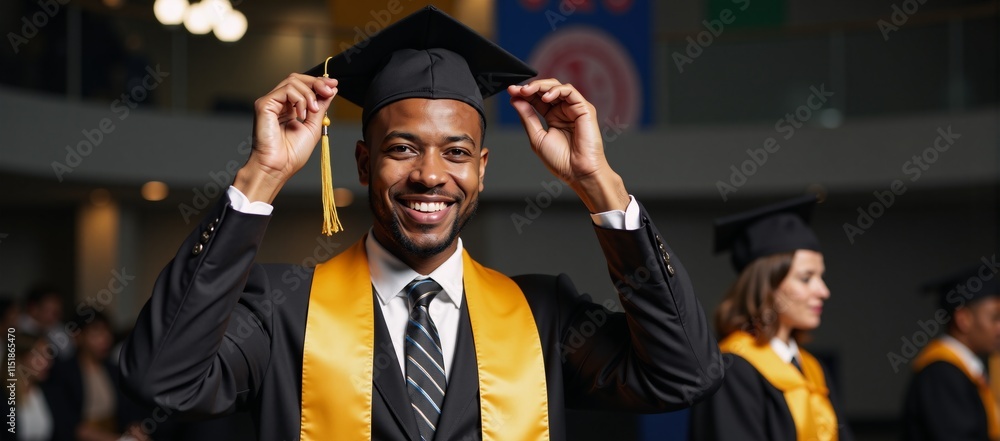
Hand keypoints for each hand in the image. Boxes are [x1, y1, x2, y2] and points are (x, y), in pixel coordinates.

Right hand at [236, 74, 337, 202]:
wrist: (279, 167)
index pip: (302, 87)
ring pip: (292, 81)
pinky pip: (286, 90)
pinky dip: (300, 99)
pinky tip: (302, 113)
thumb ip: (320, 107)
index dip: (318, 83)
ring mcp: (270, 103)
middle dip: (316, 82)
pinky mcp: (264, 104)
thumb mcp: (313, 126)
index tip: (333, 85)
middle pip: (297, 79)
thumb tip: (330, 90)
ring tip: (313, 110)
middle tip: (329, 90)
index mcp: (288, 108)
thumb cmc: (292, 154)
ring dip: (309, 93)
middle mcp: (278, 103)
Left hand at [508, 79, 628, 212]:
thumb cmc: (561, 161)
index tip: (511, 92)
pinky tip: (545, 98)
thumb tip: (516, 100)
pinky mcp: (584, 108)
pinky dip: (556, 90)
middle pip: (546, 89)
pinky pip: (570, 92)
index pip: (537, 99)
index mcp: (553, 117)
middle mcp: (563, 111)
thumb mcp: (537, 137)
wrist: (578, 173)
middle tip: (517, 90)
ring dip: (541, 86)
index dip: (523, 94)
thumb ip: (527, 117)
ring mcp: (574, 108)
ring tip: (528, 91)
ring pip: (557, 87)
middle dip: (530, 87)